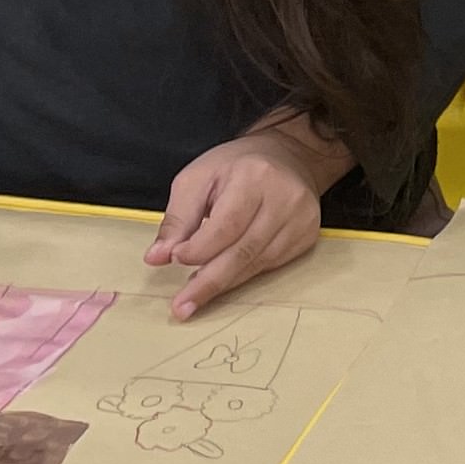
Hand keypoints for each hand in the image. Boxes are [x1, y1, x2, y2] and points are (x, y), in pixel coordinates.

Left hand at [147, 118, 350, 318]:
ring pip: (257, 263)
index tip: (176, 259)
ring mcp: (301, 219)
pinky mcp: (307, 236)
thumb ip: (177, 219)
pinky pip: (270, 265)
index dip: (200, 249)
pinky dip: (243, 275)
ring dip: (224, 283)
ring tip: (195, 296)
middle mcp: (284, 199)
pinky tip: (223, 279)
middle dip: (209, 282)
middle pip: (244, 250)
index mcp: (254, 177)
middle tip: (182, 306)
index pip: (227, 225)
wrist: (288, 157)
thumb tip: (157, 257)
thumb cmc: (236, 166)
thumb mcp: (197, 179)